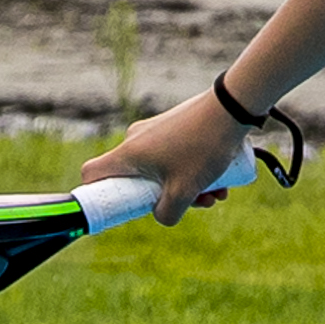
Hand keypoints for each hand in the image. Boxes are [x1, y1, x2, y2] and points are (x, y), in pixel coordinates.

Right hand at [79, 90, 249, 224]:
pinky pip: (174, 157)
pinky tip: (221, 181)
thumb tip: (162, 215)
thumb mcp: (185, 191)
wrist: (232, 108)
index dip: (97, 195)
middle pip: (136, 179)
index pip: (92, 174)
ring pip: (161, 170)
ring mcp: (154, 132)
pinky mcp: (172, 127)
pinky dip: (192, 172)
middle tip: (195, 203)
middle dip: (165, 198)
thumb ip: (167, 214)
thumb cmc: (203, 148)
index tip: (120, 208)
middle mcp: (135, 140)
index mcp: (128, 154)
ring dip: (188, 188)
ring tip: (217, 194)